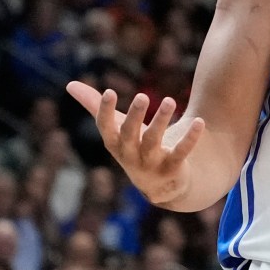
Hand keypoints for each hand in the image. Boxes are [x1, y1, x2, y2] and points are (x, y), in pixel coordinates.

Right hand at [66, 80, 204, 204]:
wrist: (159, 186)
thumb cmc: (132, 148)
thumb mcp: (115, 128)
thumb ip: (94, 106)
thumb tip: (70, 84)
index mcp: (115, 143)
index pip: (106, 127)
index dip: (105, 111)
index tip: (109, 92)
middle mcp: (130, 154)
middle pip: (130, 134)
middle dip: (135, 116)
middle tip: (142, 96)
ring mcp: (151, 163)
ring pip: (154, 141)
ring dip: (162, 121)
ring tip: (171, 100)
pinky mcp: (172, 167)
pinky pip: (181, 152)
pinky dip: (190, 138)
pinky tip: (199, 121)